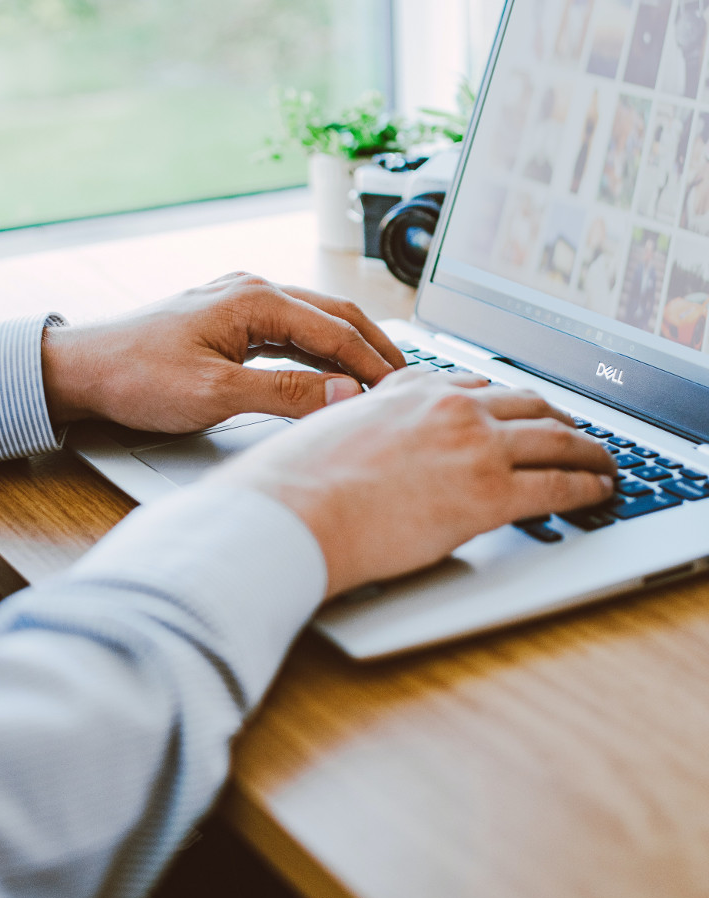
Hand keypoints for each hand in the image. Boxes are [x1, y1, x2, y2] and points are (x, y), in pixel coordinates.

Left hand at [41, 272, 404, 431]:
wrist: (83, 369)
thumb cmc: (138, 376)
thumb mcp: (215, 393)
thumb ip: (285, 393)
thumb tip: (346, 394)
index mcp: (255, 299)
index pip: (337, 329)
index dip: (374, 362)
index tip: (401, 391)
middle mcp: (253, 290)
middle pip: (335, 314)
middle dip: (375, 346)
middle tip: (407, 380)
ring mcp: (241, 302)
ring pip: (315, 321)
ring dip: (349, 349)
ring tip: (380, 379)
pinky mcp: (231, 321)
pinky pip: (291, 332)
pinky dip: (319, 353)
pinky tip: (333, 374)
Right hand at [213, 370, 616, 596]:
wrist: (293, 512)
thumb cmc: (296, 481)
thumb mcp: (329, 426)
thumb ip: (361, 416)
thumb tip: (361, 420)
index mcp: (410, 389)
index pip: (478, 384)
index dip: (511, 400)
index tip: (523, 410)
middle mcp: (449, 407)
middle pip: (528, 402)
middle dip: (560, 417)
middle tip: (576, 433)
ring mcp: (474, 446)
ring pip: (556, 437)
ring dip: (589, 450)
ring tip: (603, 462)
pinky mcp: (488, 494)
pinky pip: (558, 484)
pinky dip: (587, 486)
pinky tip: (597, 492)